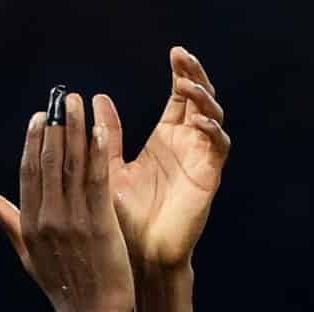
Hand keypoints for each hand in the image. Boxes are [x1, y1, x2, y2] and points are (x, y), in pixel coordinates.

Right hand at [0, 91, 134, 311]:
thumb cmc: (63, 288)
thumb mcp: (29, 254)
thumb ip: (9, 221)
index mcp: (29, 224)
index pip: (29, 172)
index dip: (34, 140)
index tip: (41, 115)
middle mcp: (47, 219)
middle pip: (48, 161)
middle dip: (55, 125)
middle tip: (61, 97)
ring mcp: (72, 221)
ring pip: (71, 166)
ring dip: (75, 130)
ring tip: (78, 102)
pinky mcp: (98, 225)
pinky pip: (96, 181)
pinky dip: (97, 154)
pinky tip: (100, 130)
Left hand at [111, 47, 230, 268]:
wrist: (136, 258)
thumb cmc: (122, 219)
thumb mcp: (108, 169)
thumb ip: (106, 135)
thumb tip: (95, 99)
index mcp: (165, 141)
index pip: (180, 98)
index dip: (181, 73)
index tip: (173, 52)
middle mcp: (186, 146)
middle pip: (201, 99)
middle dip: (195, 76)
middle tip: (183, 58)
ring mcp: (199, 160)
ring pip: (213, 117)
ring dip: (203, 98)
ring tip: (187, 85)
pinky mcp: (208, 178)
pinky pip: (218, 147)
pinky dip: (211, 131)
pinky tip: (197, 122)